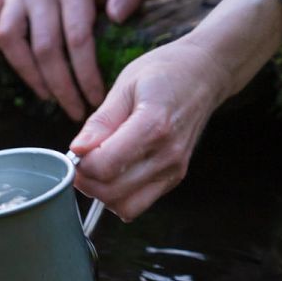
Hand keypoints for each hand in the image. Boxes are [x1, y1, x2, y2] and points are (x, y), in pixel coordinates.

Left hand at [70, 0, 281, 220]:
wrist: (204, 74)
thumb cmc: (165, 73)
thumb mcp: (125, 85)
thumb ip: (101, 122)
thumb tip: (77, 149)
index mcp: (154, 125)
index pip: (105, 166)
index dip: (81, 163)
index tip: (77, 150)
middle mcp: (168, 154)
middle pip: (112, 192)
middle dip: (87, 181)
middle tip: (81, 161)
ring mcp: (174, 169)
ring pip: (125, 207)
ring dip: (102, 193)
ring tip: (98, 167)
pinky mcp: (175, 178)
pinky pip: (139, 203)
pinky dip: (119, 196)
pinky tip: (115, 172)